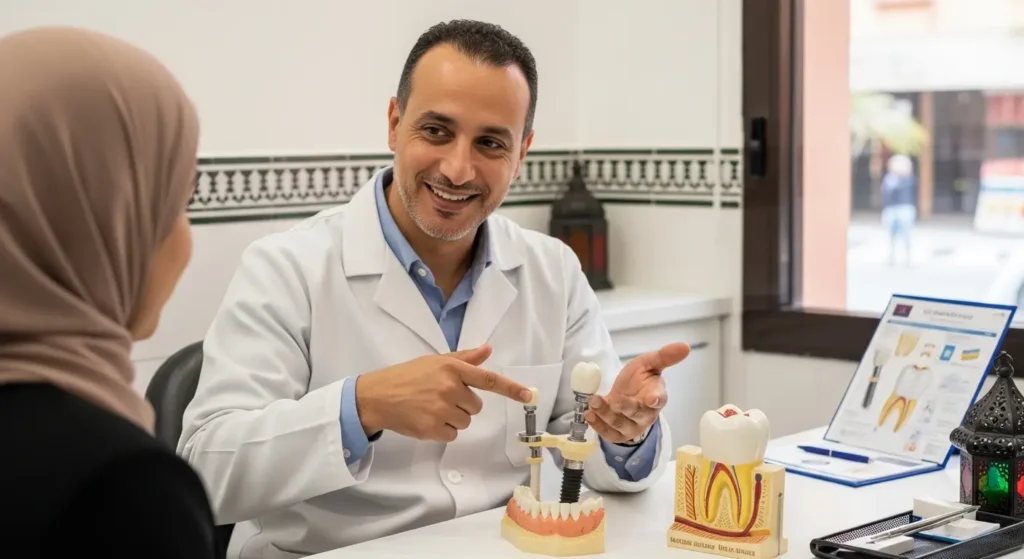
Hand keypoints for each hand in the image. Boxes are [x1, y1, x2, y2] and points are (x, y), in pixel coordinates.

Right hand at [355, 344, 532, 441]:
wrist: (376, 396)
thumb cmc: (407, 376)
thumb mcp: (435, 362)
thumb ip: (464, 358)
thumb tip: (488, 350)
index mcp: (452, 369)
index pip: (488, 380)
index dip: (511, 389)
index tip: (528, 396)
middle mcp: (449, 388)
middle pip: (476, 406)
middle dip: (462, 404)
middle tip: (440, 398)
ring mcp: (441, 409)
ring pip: (465, 422)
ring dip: (452, 418)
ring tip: (431, 408)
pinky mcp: (432, 429)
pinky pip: (452, 435)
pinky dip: (442, 431)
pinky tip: (426, 420)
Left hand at [585, 342, 690, 443]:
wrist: (626, 395)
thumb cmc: (640, 380)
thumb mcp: (649, 363)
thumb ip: (664, 356)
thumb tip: (685, 345)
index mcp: (657, 397)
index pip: (659, 400)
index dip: (655, 400)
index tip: (652, 399)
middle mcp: (646, 415)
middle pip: (637, 414)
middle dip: (624, 407)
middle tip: (613, 399)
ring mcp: (632, 426)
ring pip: (620, 424)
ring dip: (606, 414)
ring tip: (593, 402)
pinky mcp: (618, 433)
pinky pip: (609, 434)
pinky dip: (598, 426)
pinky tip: (589, 415)